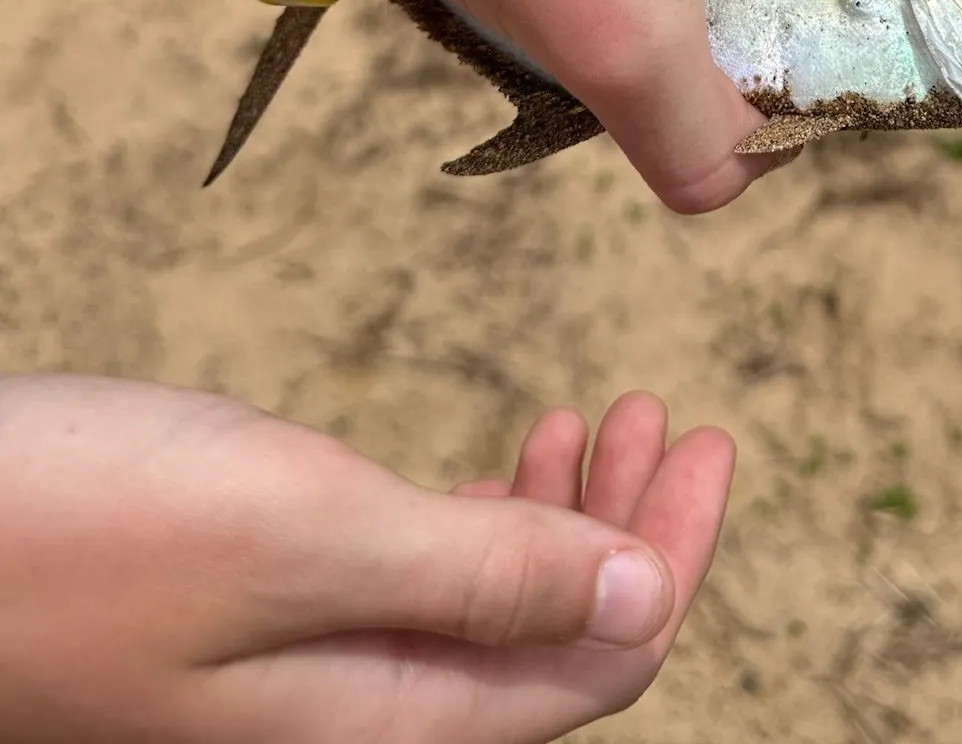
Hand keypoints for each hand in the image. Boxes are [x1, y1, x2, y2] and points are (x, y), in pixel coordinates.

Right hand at [0, 373, 732, 743]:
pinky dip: (488, 512)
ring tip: (607, 414)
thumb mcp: (308, 538)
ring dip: (566, 508)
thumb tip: (641, 599)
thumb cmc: (85, 529)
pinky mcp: (269, 615)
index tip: (711, 445)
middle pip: (558, 636)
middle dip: (635, 525)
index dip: (672, 557)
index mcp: (389, 723)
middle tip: (677, 421)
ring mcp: (313, 672)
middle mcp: (363, 716)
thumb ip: (483, 580)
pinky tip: (503, 461)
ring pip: (497, 603)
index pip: (595, 663)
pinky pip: (427, 582)